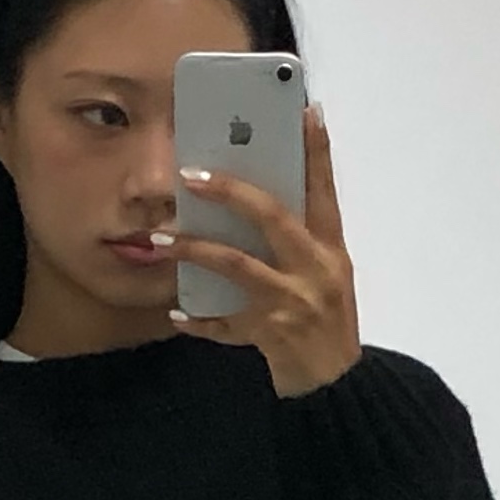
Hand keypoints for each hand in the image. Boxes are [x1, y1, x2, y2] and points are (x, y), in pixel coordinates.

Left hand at [158, 103, 361, 396]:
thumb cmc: (326, 322)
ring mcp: (295, 303)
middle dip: (230, 193)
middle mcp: (317, 269)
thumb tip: (252, 200)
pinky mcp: (274, 335)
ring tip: (162, 238)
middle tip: (190, 176)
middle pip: (271, 218)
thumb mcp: (326, 275)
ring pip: (238, 266)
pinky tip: (177, 312)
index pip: (325, 189)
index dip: (317, 150)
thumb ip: (299, 239)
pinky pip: (227, 324)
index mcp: (332, 248)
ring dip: (196, 249)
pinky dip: (200, 319)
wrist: (337, 388)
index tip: (306, 111)